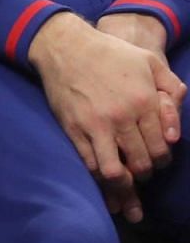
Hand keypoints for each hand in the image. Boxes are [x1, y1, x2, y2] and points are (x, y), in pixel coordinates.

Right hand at [31, 11, 183, 220]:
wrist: (64, 46)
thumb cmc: (110, 52)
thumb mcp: (148, 60)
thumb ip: (170, 86)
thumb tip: (177, 117)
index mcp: (144, 102)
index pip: (162, 148)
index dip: (162, 160)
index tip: (157, 161)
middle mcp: (123, 118)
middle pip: (142, 163)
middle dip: (146, 174)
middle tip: (143, 174)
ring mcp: (96, 126)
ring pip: (116, 172)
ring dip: (125, 189)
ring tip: (128, 195)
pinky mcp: (74, 130)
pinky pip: (90, 164)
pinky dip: (101, 182)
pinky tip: (106, 189)